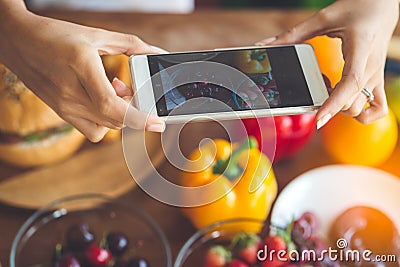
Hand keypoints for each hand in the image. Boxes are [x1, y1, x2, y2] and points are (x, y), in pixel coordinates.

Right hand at [0, 10, 164, 141]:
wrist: (17, 40)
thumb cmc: (56, 34)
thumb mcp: (96, 34)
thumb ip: (131, 45)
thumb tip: (156, 53)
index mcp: (81, 67)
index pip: (112, 105)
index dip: (138, 117)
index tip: (158, 122)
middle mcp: (71, 92)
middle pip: (115, 118)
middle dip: (135, 110)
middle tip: (133, 90)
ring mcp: (64, 106)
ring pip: (106, 127)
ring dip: (120, 115)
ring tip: (113, 91)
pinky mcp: (61, 113)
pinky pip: (92, 130)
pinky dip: (105, 121)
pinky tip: (101, 102)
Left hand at [257, 0, 399, 127]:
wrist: (382, 5)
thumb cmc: (357, 8)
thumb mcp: (323, 19)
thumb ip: (293, 34)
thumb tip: (265, 45)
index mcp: (360, 50)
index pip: (350, 83)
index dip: (334, 104)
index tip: (318, 119)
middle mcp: (371, 68)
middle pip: (352, 103)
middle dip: (330, 106)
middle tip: (314, 95)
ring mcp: (376, 76)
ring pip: (363, 108)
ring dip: (343, 109)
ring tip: (328, 94)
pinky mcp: (378, 80)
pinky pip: (377, 109)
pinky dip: (363, 114)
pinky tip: (347, 104)